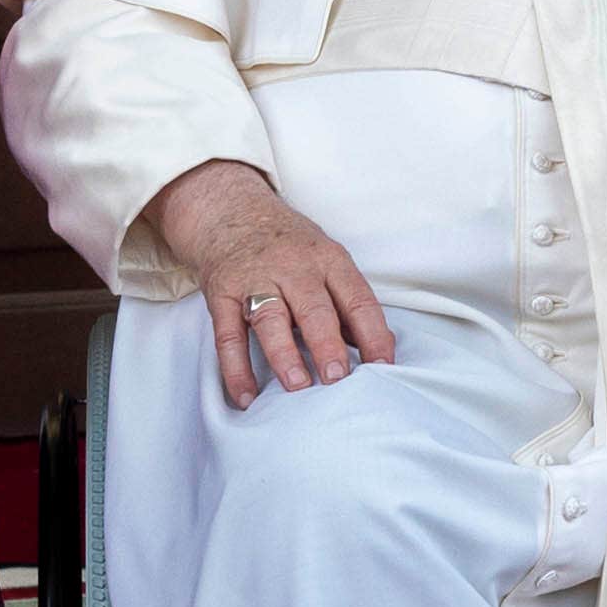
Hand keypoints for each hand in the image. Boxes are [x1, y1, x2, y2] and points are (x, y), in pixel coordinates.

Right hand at [151, 159, 394, 409]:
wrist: (232, 211)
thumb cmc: (290, 245)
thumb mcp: (326, 259)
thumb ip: (347, 301)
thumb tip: (377, 348)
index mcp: (329, 261)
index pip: (358, 299)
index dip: (373, 334)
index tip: (383, 367)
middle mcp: (294, 268)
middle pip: (314, 309)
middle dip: (327, 344)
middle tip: (338, 378)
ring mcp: (255, 279)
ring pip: (271, 319)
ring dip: (284, 354)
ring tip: (297, 385)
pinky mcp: (223, 294)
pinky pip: (228, 335)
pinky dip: (236, 368)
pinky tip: (246, 395)